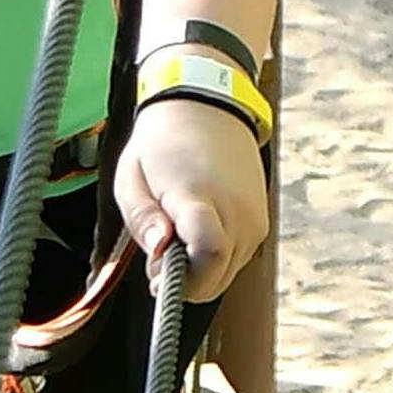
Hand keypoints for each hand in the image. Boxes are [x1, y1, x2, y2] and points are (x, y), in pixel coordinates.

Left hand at [118, 89, 270, 297]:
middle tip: (160, 257)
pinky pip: (236, 261)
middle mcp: (235, 210)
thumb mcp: (131, 178)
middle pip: (216, 278)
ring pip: (226, 276)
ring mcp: (254, 218)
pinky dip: (215, 260)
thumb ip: (143, 220)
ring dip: (199, 271)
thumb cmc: (163, 144)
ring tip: (179, 236)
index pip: (208, 254)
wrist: (207, 110)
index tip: (158, 277)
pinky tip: (198, 233)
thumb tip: (159, 252)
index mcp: (198, 195)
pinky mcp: (261, 223)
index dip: (183, 280)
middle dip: (184, 281)